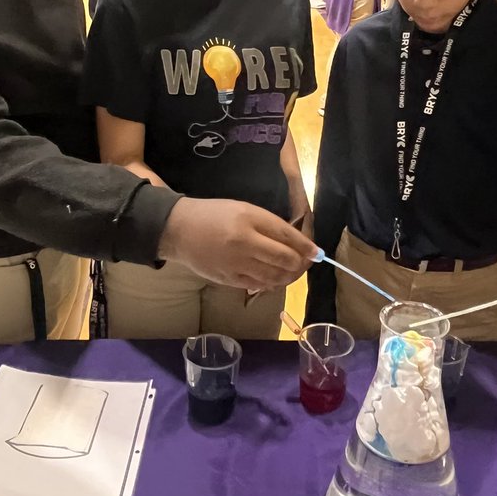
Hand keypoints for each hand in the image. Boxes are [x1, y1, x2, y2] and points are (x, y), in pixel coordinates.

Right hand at [159, 197, 316, 290]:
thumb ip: (269, 225)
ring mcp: (236, 264)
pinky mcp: (229, 280)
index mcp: (249, 219)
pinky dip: (271, 283)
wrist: (179, 230)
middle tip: (306, 263)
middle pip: (284, 260)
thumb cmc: (214, 214)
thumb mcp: (244, 210)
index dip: (305, 247)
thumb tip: (296, 244)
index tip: (317, 253)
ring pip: (274, 276)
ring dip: (289, 276)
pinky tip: (274, 278)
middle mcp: (244, 242)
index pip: (286, 236)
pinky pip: (259, 285)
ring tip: (293, 272)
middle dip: (300, 264)